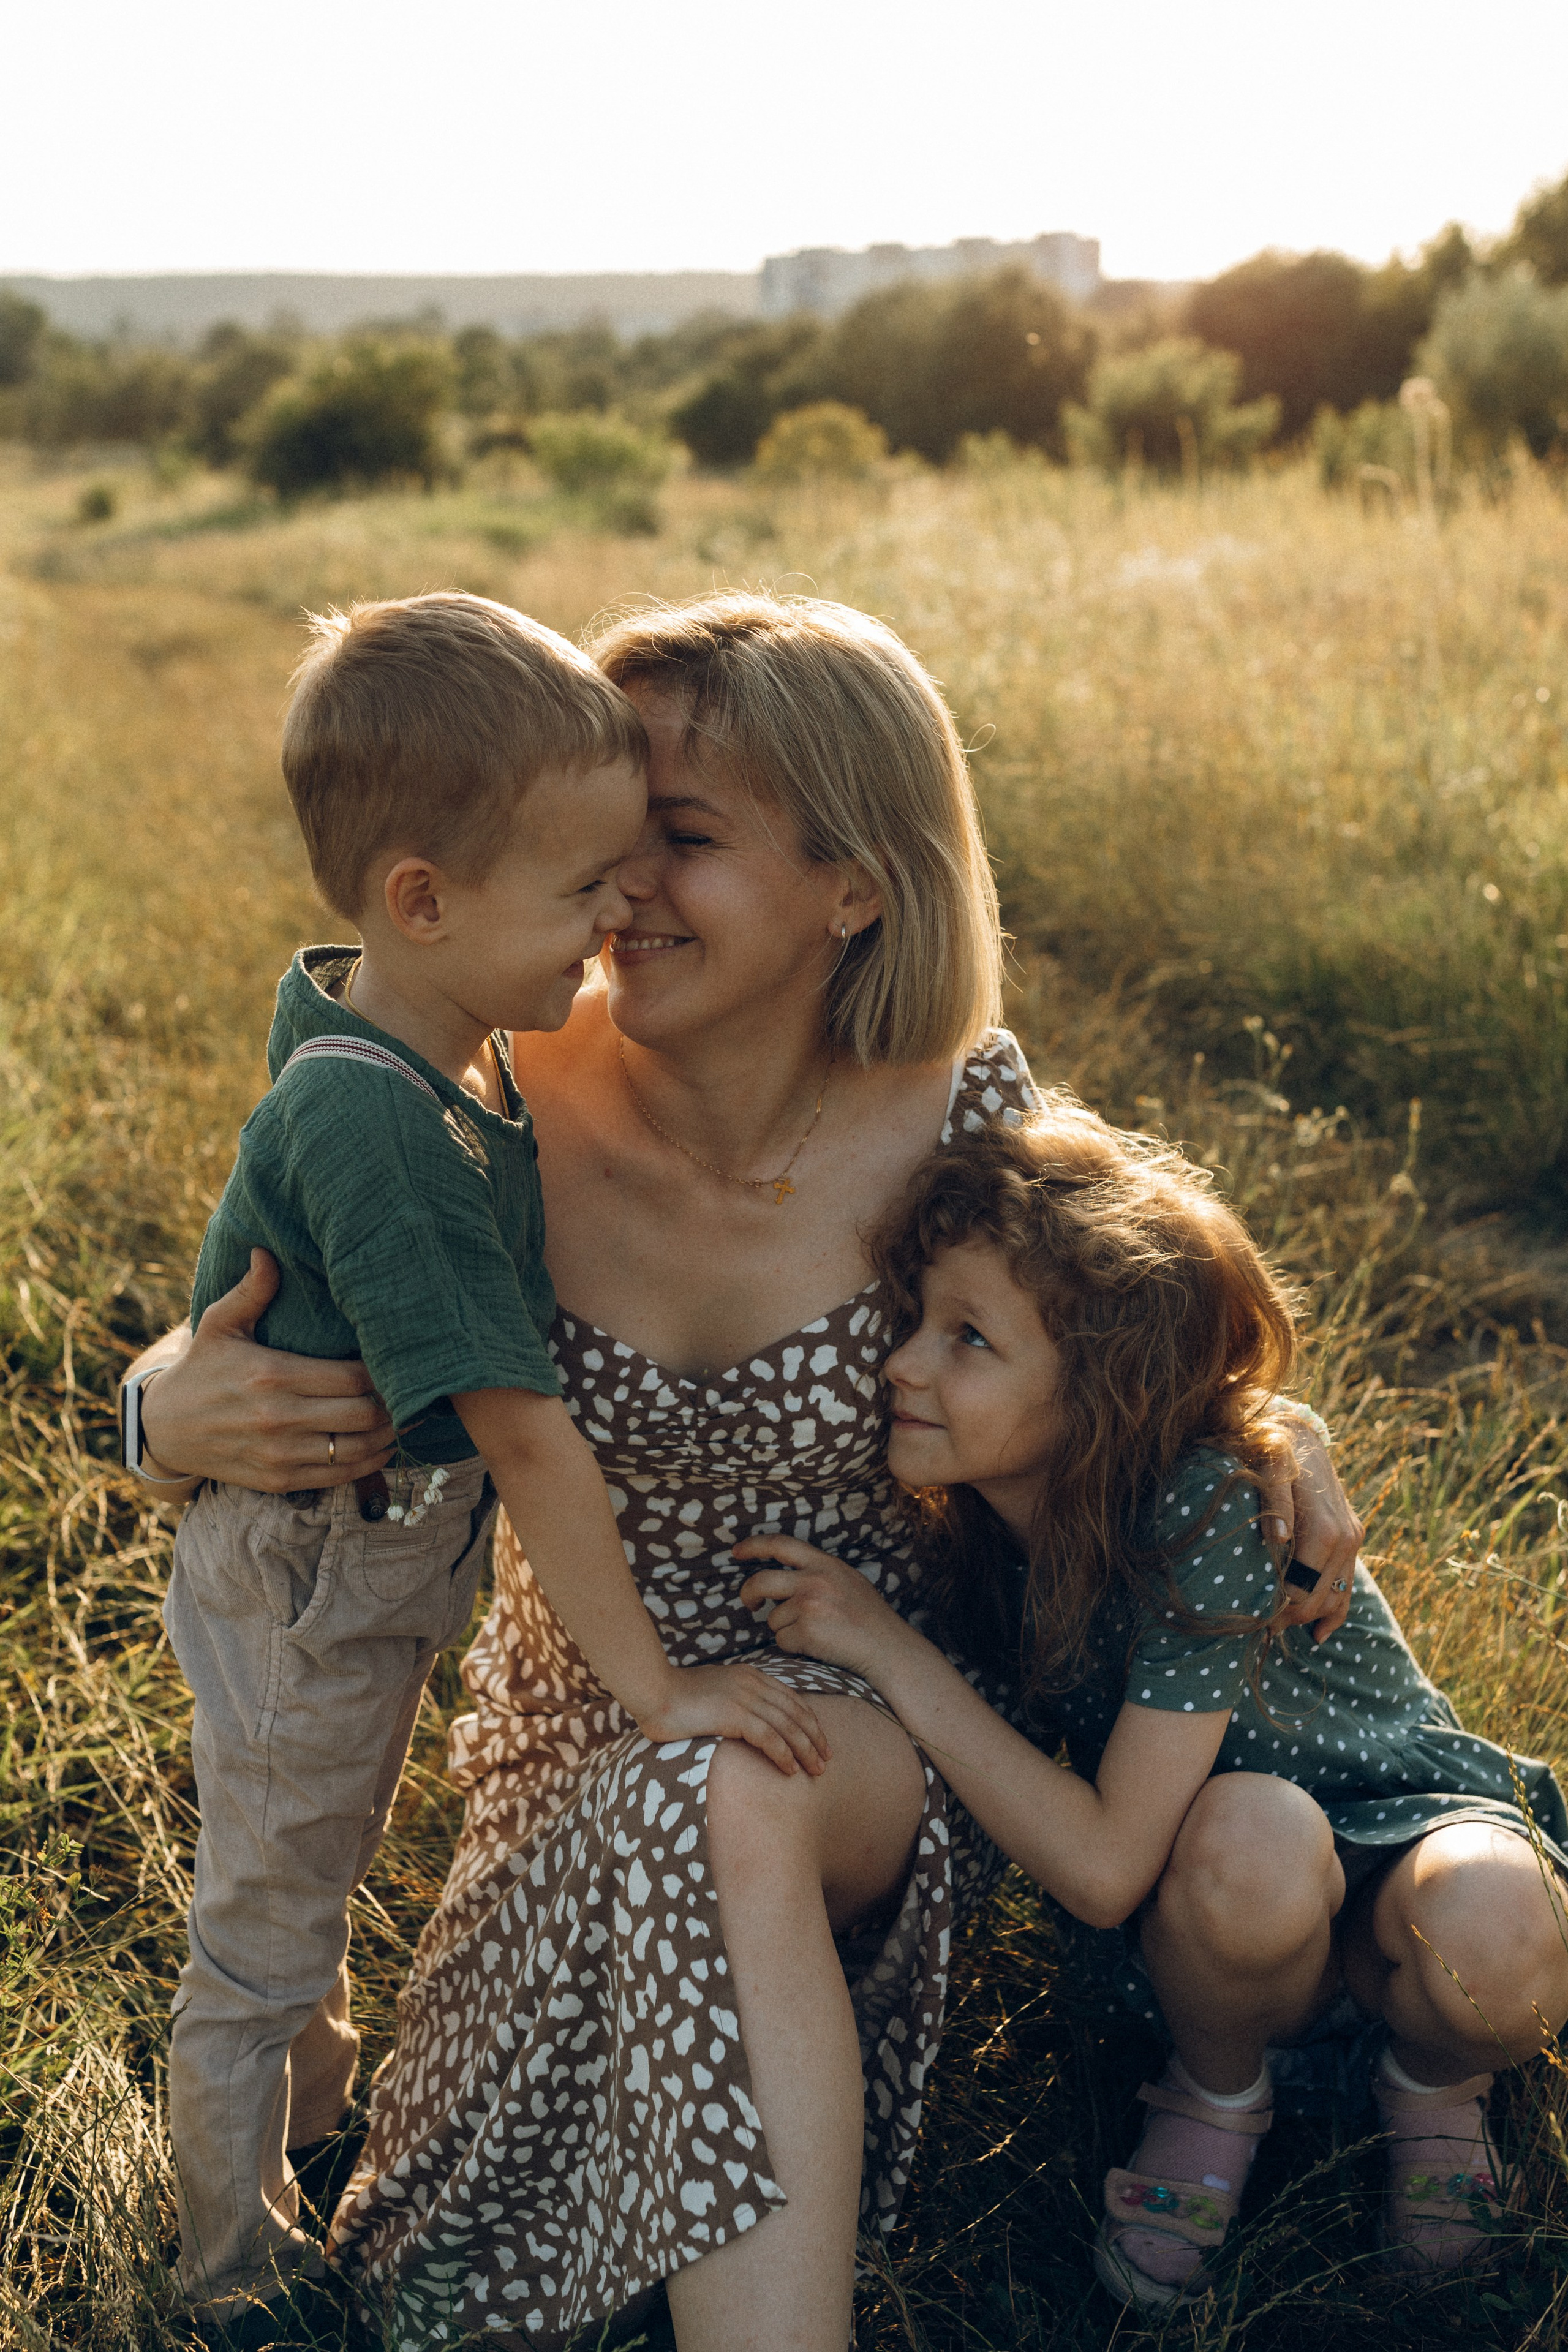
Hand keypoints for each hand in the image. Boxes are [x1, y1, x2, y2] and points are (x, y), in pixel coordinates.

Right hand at [140, 1249, 393, 1490]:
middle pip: (364, 1413)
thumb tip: (267, 1251)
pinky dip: (369, 1463)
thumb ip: (251, 1292)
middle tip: (409, 1390)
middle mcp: (280, 1417)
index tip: (396, 1361)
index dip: (383, 1371)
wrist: (163, 1429)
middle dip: (393, 1403)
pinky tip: (382, 1446)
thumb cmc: (200, 1369)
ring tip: (403, 1418)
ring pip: (358, 1448)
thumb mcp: (219, 1325)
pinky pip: (340, 1477)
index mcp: (272, 1374)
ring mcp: (281, 1453)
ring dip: (389, 1435)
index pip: (353, 1376)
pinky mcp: (279, 1480)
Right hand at [634, 1662, 830, 1776]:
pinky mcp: (733, 1714)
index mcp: (749, 1676)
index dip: (809, 1720)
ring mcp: (744, 1697)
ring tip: (816, 1769)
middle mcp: (752, 1683)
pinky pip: (768, 1737)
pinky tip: (791, 1768)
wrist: (652, 1690)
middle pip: (795, 1711)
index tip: (819, 1739)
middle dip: (815, 1736)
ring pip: (787, 1726)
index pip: (790, 1698)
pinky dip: (783, 1754)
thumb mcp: (713, 1694)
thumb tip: (744, 1723)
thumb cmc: (675, 1697)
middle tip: (827, 1758)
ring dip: (806, 1749)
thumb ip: (733, 1702)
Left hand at [734, 1534, 913, 1681]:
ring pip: (773, 1618)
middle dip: (748, 1594)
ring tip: (815, 1633)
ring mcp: (809, 1606)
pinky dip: (793, 1646)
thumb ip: (817, 1573)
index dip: (754, 1546)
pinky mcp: (806, 1632)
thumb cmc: (869, 1618)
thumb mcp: (847, 1580)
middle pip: (760, 1581)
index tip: (736, 1552)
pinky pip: (782, 1640)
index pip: (780, 1544)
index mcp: (825, 1564)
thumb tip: (784, 1576)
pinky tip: (818, 1646)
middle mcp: (814, 1580)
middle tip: (751, 1605)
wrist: (888, 1648)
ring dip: (785, 1629)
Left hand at [1260, 1422, 1363, 1644]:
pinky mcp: (1352, 1536)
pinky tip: (1320, 1633)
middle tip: (1262, 1628)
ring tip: (1280, 1629)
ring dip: (1312, 1617)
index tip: (1256, 1620)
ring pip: (1338, 1595)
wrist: (1298, 1431)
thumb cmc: (1274, 1448)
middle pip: (1320, 1598)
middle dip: (1293, 1618)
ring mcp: (1353, 1538)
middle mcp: (1346, 1538)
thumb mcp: (1269, 1467)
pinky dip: (1337, 1610)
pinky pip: (1348, 1582)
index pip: (1302, 1588)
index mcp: (1326, 1529)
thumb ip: (1275, 1503)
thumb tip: (1278, 1538)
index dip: (1280, 1609)